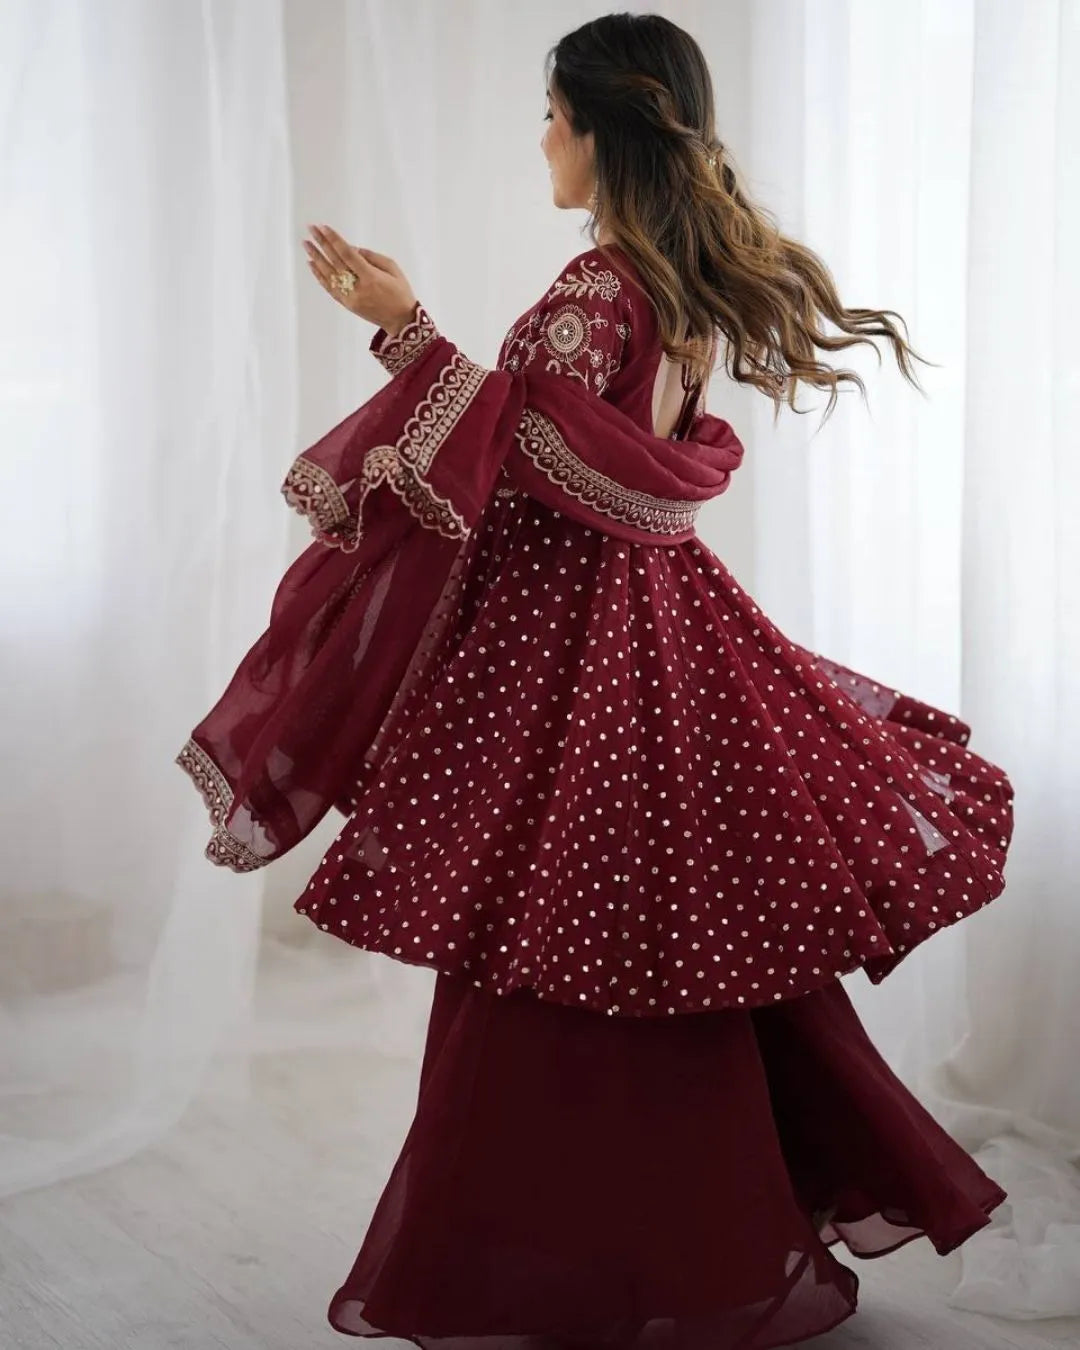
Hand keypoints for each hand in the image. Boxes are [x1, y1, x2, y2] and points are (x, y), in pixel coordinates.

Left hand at [303, 225, 417, 333]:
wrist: (401, 320)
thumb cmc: (400, 292)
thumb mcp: (392, 268)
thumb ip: (371, 257)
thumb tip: (351, 248)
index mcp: (371, 277)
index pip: (347, 254)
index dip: (334, 240)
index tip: (324, 228)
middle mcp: (358, 288)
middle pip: (335, 262)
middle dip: (322, 244)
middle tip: (311, 229)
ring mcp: (350, 298)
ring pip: (329, 275)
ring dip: (316, 258)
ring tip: (307, 244)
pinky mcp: (347, 305)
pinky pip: (329, 288)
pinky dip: (319, 276)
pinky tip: (312, 264)